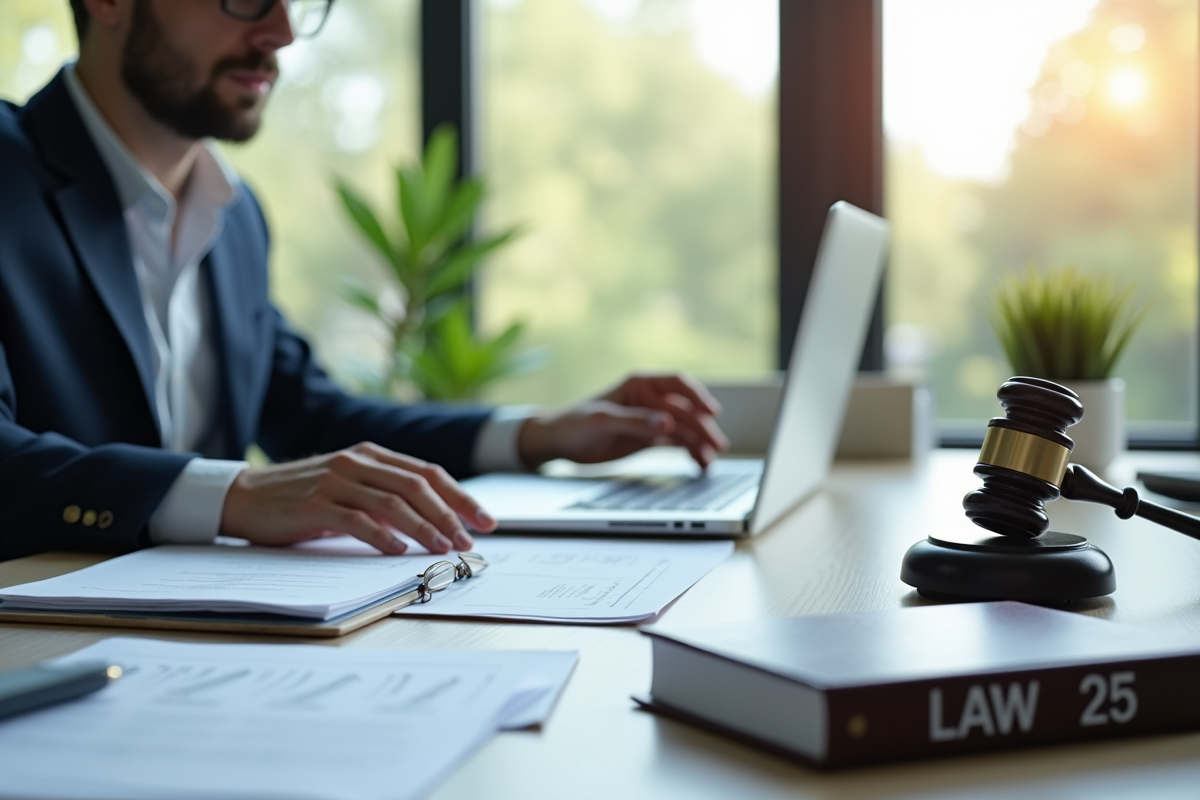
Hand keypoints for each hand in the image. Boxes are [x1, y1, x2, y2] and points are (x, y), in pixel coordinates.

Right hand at [220, 442, 495, 554]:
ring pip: (392, 502)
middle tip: (469, 541)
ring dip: (423, 527)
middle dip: (450, 514)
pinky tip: (399, 551)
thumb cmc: (303, 499)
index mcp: (371, 455)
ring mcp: (335, 480)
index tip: (485, 521)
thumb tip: (434, 523)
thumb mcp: (350, 490)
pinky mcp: (315, 503)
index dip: (460, 497)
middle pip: (417, 486)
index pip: (428, 473)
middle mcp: (357, 461)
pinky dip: (382, 535)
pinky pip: (357, 519)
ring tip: (443, 549)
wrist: (245, 497)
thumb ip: (385, 498)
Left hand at [517, 373, 729, 468]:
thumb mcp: (602, 422)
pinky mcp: (650, 438)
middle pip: (686, 410)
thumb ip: (635, 422)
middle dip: (702, 427)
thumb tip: (667, 423)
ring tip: (709, 462)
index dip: (697, 396)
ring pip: (685, 429)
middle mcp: (650, 399)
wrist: (559, 442)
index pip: (677, 384)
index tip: (711, 412)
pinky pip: (678, 444)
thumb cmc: (574, 423)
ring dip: (700, 443)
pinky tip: (699, 465)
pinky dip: (690, 453)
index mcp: (639, 385)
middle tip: (716, 446)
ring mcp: (652, 419)